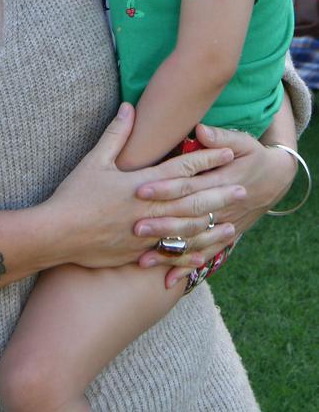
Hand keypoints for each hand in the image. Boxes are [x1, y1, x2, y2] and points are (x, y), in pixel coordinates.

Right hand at [41, 105, 242, 270]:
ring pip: (187, 231)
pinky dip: (191, 254)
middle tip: (243, 188)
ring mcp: (146, 234)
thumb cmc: (75, 194)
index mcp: (141, 184)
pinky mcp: (139, 253)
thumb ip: (116, 134)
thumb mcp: (95, 160)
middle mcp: (149, 209)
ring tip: (233, 222)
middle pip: (192, 201)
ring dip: (212, 226)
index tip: (227, 153)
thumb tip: (129, 108)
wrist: (58, 233)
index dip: (205, 160)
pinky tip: (206, 255)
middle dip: (219, 193)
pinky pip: (172, 255)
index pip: (180, 169)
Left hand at [133, 122, 296, 285]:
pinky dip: (186, 269)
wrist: (276, 180)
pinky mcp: (223, 238)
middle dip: (162, 224)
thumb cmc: (253, 156)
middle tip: (135, 227)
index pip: (189, 184)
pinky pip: (203, 256)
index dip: (166, 187)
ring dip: (169, 252)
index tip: (141, 189)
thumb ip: (220, 136)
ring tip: (143, 260)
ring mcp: (223, 226)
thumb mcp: (243, 141)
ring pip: (194, 242)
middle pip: (187, 216)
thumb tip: (200, 129)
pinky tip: (167, 282)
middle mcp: (222, 208)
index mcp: (221, 180)